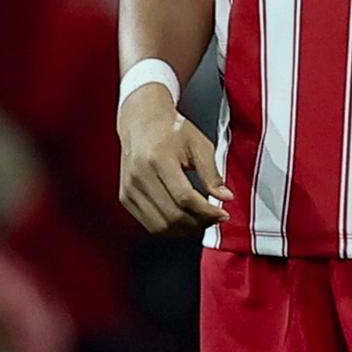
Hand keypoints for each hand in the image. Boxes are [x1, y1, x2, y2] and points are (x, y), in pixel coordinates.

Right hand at [117, 87, 232, 235]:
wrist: (142, 122)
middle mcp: (140, 176)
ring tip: (201, 221)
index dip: (207, 212)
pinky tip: (183, 220)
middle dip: (198, 223)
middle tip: (214, 219)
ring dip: (184, 230)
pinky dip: (169, 228)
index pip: (185, 197)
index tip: (222, 214)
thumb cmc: (171, 130)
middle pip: (172, 215)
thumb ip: (211, 173)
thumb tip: (226, 197)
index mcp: (159, 159)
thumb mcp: (198, 144)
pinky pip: (149, 224)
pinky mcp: (125, 197)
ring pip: (160, 226)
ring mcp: (129, 189)